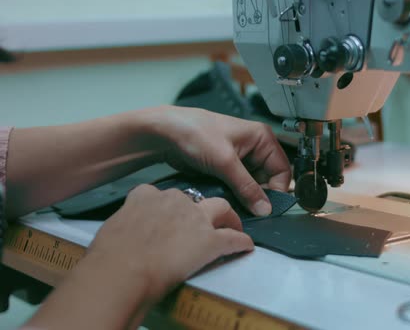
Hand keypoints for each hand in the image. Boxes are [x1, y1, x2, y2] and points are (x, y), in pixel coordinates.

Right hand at [86, 184, 253, 300]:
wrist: (122, 269)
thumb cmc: (110, 256)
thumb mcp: (114, 229)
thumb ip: (128, 226)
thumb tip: (127, 237)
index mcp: (146, 196)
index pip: (160, 194)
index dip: (168, 206)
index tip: (169, 215)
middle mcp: (174, 201)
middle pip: (195, 199)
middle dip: (200, 209)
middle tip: (202, 223)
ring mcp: (195, 218)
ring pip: (221, 208)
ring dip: (229, 218)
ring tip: (233, 226)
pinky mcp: (210, 240)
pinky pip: (232, 239)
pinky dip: (241, 242)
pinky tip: (246, 246)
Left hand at [140, 106, 290, 216]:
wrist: (165, 134)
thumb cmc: (194, 133)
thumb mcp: (225, 162)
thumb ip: (247, 187)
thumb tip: (265, 208)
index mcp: (262, 138)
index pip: (282, 170)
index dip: (276, 190)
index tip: (266, 208)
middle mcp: (255, 148)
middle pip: (269, 180)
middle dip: (260, 195)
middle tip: (250, 209)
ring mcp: (241, 159)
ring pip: (253, 185)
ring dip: (246, 197)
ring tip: (236, 203)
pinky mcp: (228, 169)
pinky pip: (239, 187)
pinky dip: (235, 195)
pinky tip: (228, 200)